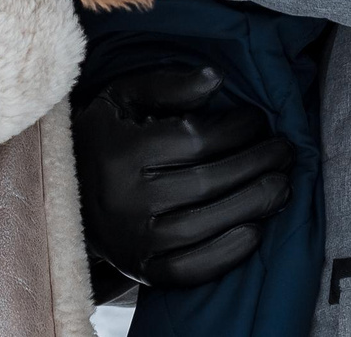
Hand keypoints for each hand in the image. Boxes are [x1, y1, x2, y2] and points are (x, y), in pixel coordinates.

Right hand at [75, 65, 292, 288]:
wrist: (65, 195)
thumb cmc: (105, 137)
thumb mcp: (123, 98)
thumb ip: (168, 84)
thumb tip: (217, 80)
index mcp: (120, 151)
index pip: (196, 140)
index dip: (238, 128)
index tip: (259, 119)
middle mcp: (124, 198)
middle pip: (208, 182)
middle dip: (257, 164)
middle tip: (284, 151)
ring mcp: (133, 239)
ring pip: (206, 224)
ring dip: (254, 204)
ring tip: (281, 185)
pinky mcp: (142, 270)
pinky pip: (192, 268)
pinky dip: (228, 253)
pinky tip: (255, 230)